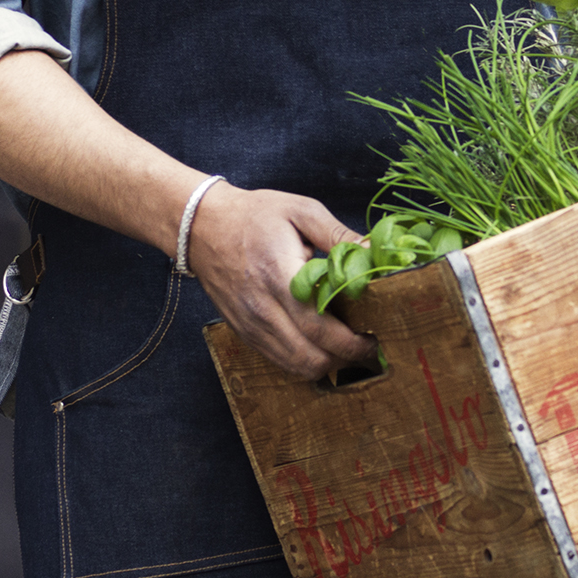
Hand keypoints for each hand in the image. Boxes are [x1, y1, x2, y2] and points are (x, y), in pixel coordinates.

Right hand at [184, 179, 367, 380]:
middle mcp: (263, 309)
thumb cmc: (254, 216)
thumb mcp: (300, 210)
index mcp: (281, 277)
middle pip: (311, 357)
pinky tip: (318, 343)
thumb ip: (338, 234)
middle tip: (366, 343)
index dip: (352, 342)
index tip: (374, 336)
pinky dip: (303, 360)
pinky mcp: (244, 333)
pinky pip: (279, 361)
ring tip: (345, 346)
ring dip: (326, 363)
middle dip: (345, 357)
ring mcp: (251, 326)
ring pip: (296, 367)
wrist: (203, 226)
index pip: (320, 328)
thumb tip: (371, 254)